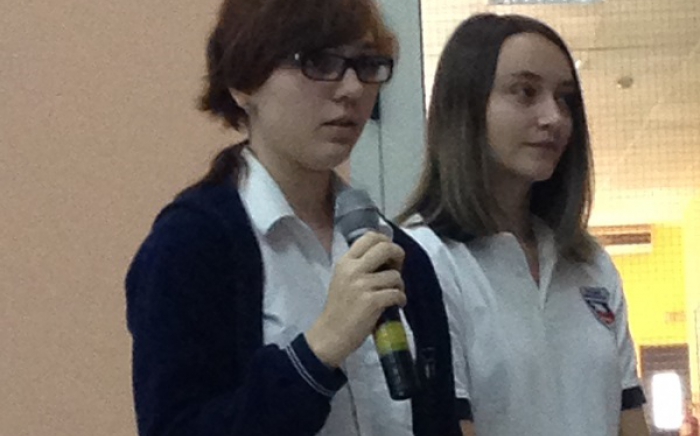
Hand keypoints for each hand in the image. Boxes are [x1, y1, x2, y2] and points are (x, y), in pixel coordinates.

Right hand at [306, 231, 405, 367]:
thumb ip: (359, 266)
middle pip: (385, 248)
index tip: (389, 254)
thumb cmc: (339, 308)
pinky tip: (396, 304)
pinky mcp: (372, 302)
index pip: (369, 236)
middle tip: (397, 267)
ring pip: (395, 275)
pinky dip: (401, 299)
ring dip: (400, 285)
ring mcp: (362, 285)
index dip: (385, 242)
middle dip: (398, 255)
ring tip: (393, 293)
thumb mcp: (343, 279)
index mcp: (345, 262)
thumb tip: (387, 257)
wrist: (331, 334)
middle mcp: (352, 269)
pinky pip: (397, 293)